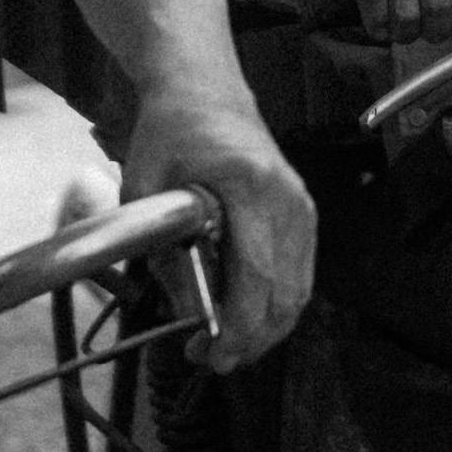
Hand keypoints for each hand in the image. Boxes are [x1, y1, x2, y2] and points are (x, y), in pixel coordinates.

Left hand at [127, 78, 315, 372]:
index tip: (214, 356)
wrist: (204, 91)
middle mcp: (288, 197)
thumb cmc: (170, 134)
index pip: (256, 274)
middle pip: (285, 292)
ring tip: (225, 345)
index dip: (239, 326)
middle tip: (212, 360)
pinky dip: (276, 304)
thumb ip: (165, 254)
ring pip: (298, 290)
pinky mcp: (305, 213)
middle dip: (252, 338)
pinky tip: (245, 317)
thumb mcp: (147, 191)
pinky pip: (300, 274)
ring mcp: (302, 205)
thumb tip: (188, 317)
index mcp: (249, 185)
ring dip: (265, 327)